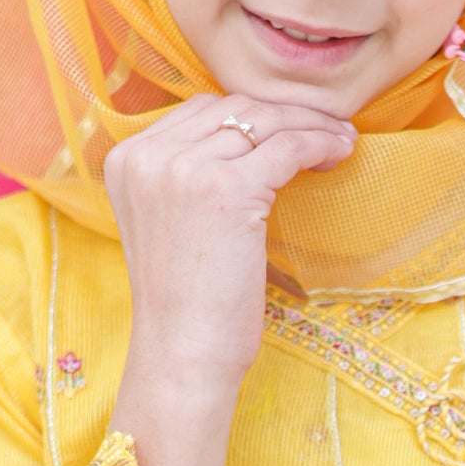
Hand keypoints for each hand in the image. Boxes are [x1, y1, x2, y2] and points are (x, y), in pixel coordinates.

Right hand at [105, 94, 354, 465]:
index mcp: (125, 160)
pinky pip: (286, 146)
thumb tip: (249, 137)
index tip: (290, 125)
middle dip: (283, 114)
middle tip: (324, 127)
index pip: (199, 112)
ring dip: (309, 124)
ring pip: (263, 123)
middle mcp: (146, 156)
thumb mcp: (172, 224)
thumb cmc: (185, 305)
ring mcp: (183, 169)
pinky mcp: (226, 188)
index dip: (251, 116)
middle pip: (231, 108)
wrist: (182, 357)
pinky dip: (318, 143)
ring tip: (339, 138)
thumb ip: (189, 177)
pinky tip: (339, 154)